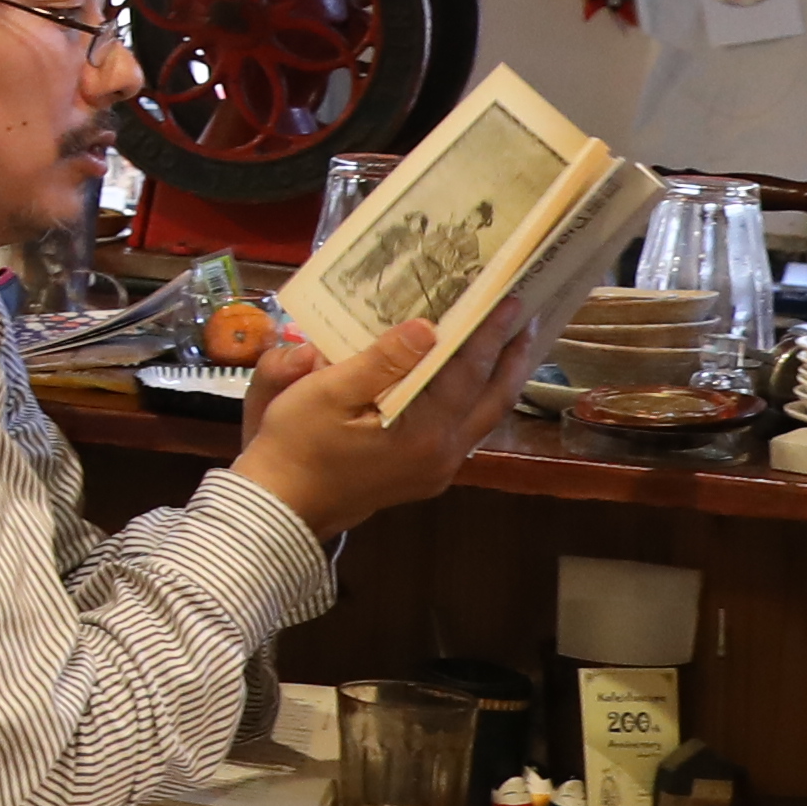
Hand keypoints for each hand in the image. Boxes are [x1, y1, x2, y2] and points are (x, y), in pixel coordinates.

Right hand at [228, 306, 515, 540]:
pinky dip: (476, 400)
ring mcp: (437, 470)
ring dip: (498, 380)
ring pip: (484, 419)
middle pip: (493, 400)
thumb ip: (382, 361)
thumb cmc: (297, 444)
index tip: (509, 300)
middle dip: (511, 357)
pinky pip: (466, 432)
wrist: (281, 505)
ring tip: (509, 346)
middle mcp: (442, 454)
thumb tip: (426, 328)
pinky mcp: (426, 477)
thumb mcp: (327, 393)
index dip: (488, 334)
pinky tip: (471, 384)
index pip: (467, 373)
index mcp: (423, 432)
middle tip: (526, 318)